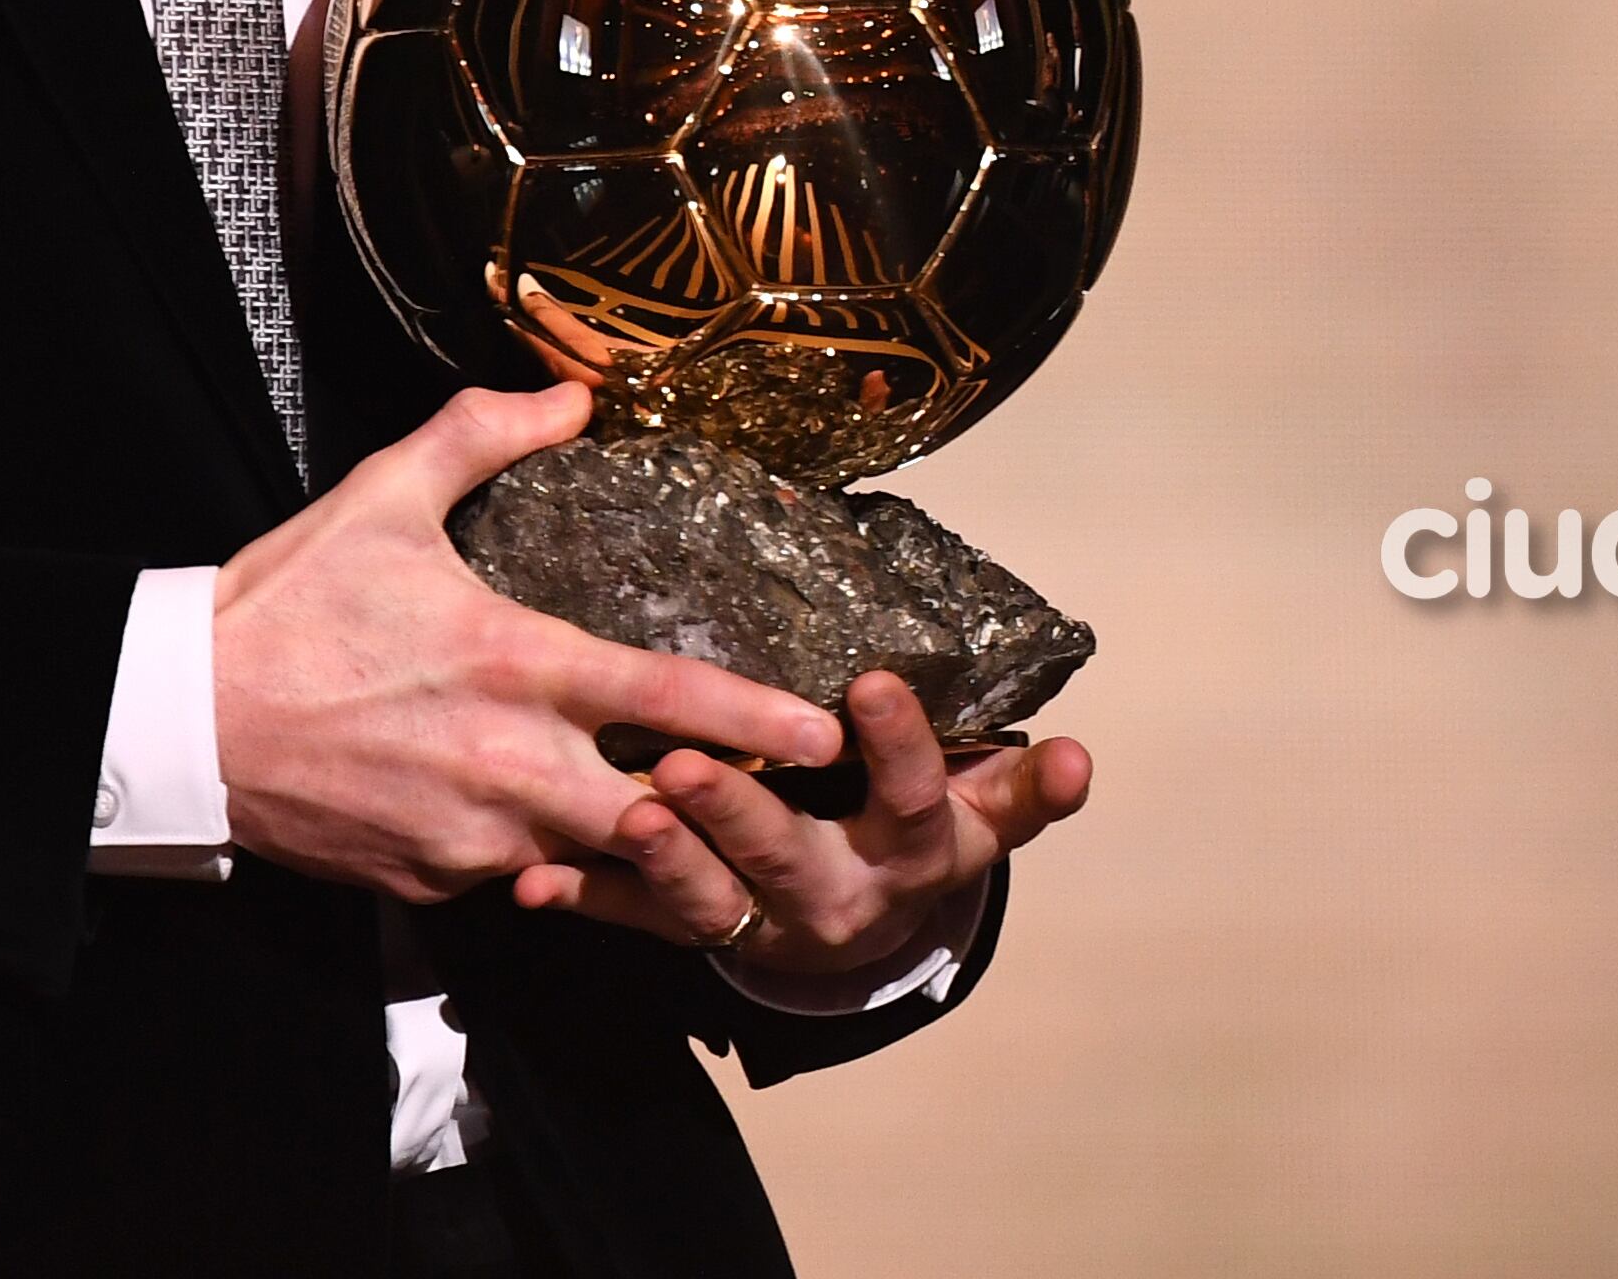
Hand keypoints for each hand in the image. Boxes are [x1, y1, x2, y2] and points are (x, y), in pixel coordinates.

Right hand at [211, 384, 845, 901]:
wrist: (181, 721)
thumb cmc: (286, 607)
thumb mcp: (385, 496)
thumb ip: (484, 434)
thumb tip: (570, 394)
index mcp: (517, 666)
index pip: (672, 700)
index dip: (761, 720)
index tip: (826, 731)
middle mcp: (511, 767)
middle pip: (662, 815)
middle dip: (724, 813)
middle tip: (779, 799)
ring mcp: (472, 841)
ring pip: (597, 862)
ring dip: (642, 846)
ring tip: (691, 827)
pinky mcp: (430, 885)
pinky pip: (518, 882)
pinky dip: (548, 861)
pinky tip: (555, 830)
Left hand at [505, 668, 1092, 982]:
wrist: (869, 932)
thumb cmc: (920, 834)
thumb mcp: (982, 813)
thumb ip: (1024, 785)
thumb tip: (1081, 757)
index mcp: (914, 851)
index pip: (916, 798)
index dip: (900, 747)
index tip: (872, 684)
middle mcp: (839, 894)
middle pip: (791, 858)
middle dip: (739, 816)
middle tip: (686, 764)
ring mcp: (765, 921)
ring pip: (711, 899)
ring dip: (663, 860)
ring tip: (624, 811)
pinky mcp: (702, 934)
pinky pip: (639, 923)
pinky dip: (588, 900)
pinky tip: (536, 882)